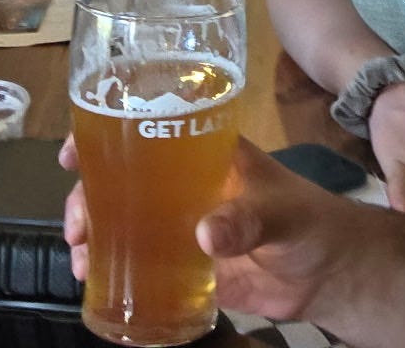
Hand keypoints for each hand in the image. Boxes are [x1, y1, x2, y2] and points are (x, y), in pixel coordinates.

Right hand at [63, 136, 365, 325]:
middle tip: (76, 222)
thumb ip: (247, 221)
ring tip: (79, 254)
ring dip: (93, 231)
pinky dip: (111, 266)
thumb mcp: (280, 212)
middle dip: (89, 194)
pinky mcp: (183, 262)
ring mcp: (179, 221)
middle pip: (121, 176)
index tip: (73, 152)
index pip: (145, 126)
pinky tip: (92, 278)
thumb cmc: (311, 222)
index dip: (102, 131)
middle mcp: (183, 181)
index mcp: (203, 150)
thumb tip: (204, 235)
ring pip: (122, 217)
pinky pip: (138, 260)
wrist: (331, 276)